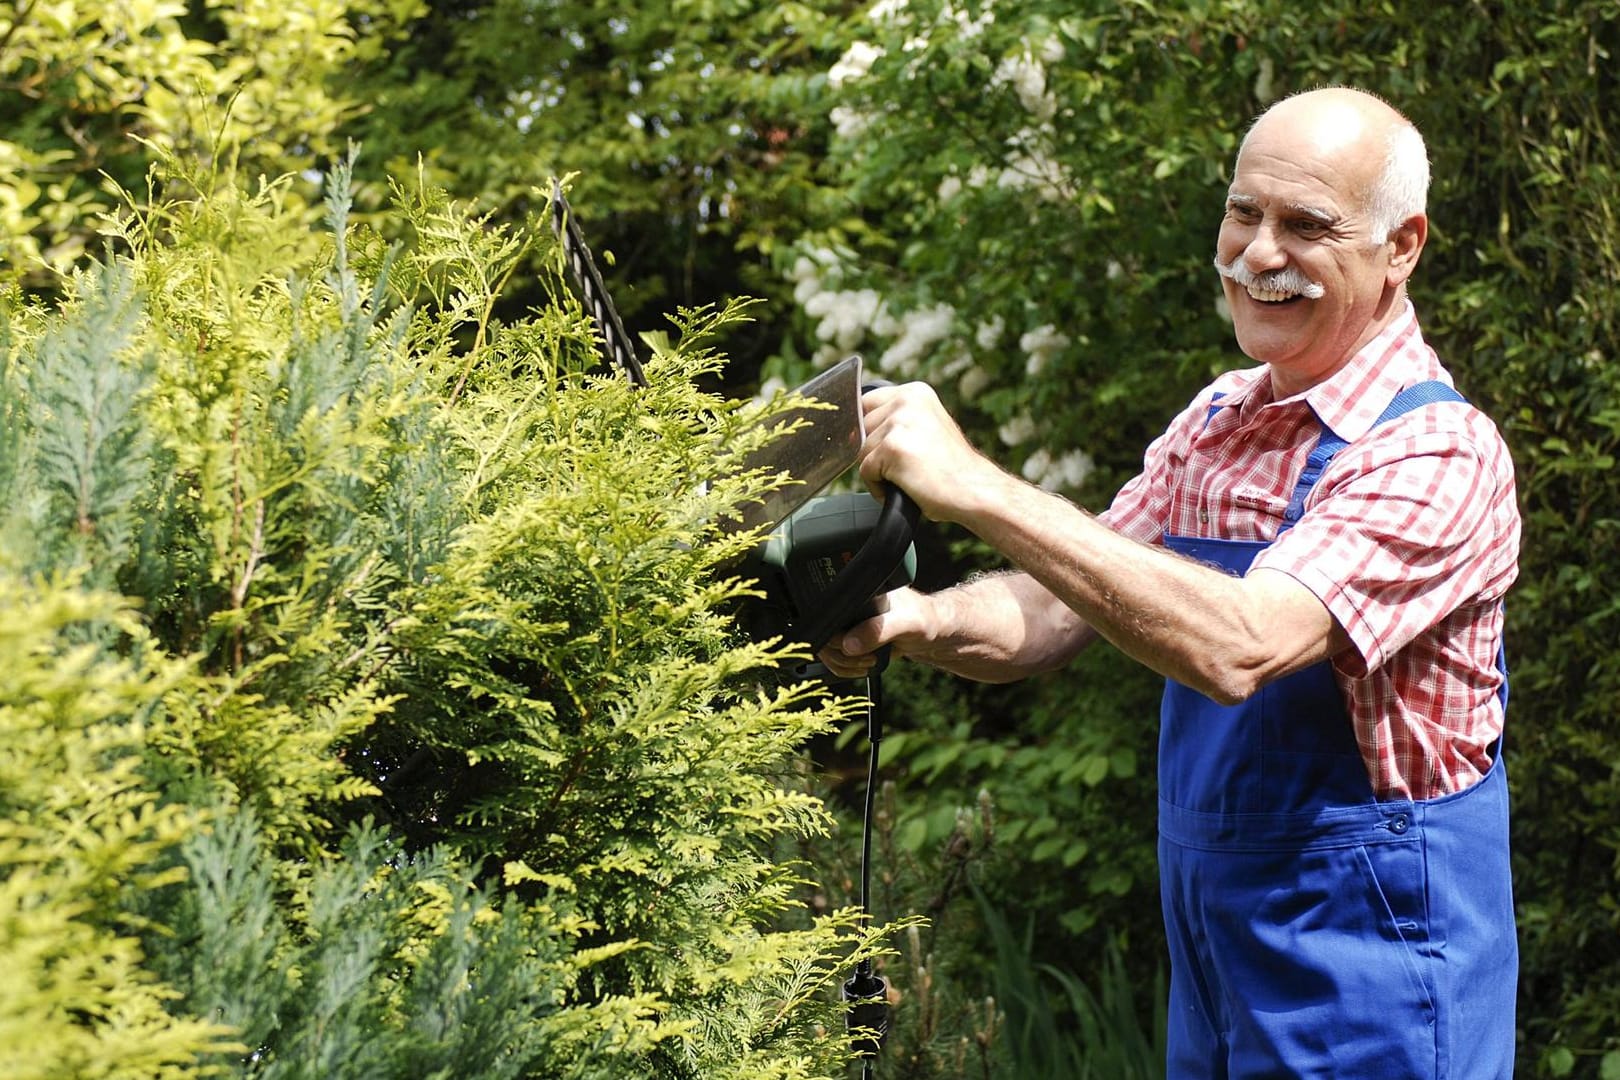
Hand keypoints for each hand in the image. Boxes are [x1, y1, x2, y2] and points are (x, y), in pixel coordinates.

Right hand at [817, 587, 931, 678]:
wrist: (934, 633)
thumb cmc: (925, 621)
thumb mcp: (906, 624)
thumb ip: (878, 631)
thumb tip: (848, 644)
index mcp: (859, 591)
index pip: (829, 611)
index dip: (834, 633)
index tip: (853, 646)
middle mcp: (850, 604)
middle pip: (822, 631)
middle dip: (840, 653)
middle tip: (866, 657)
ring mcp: (849, 621)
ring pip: (825, 647)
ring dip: (842, 662)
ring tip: (868, 662)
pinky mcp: (851, 636)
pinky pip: (833, 654)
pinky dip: (843, 667)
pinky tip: (862, 666)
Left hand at [859, 383, 1000, 524]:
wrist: (975, 491)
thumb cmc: (952, 470)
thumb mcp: (926, 428)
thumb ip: (898, 420)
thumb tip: (855, 430)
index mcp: (915, 392)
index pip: (866, 403)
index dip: (869, 430)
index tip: (885, 449)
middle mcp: (906, 400)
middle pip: (860, 428)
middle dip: (874, 452)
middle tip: (905, 466)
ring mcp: (899, 422)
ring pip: (860, 451)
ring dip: (878, 472)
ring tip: (908, 478)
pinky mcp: (892, 447)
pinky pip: (865, 472)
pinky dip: (878, 488)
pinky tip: (905, 488)